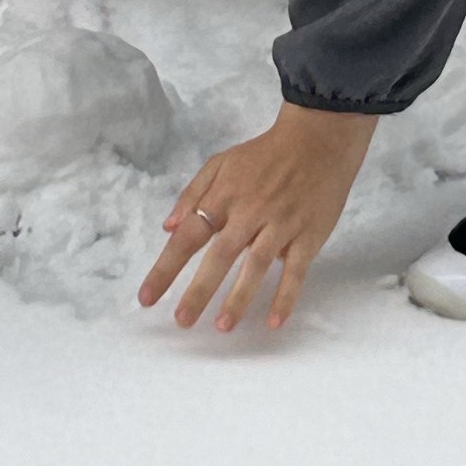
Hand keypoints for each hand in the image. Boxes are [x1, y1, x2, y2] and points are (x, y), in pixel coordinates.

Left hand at [140, 101, 377, 334]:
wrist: (319, 139)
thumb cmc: (265, 155)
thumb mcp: (222, 163)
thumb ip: (193, 193)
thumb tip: (168, 227)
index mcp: (225, 195)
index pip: (190, 235)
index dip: (167, 267)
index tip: (146, 298)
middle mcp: (250, 212)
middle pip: (221, 254)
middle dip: (199, 289)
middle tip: (182, 320)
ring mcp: (281, 224)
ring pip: (257, 265)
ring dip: (240, 297)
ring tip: (222, 326)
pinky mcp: (309, 235)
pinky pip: (297, 270)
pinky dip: (286, 296)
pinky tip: (274, 322)